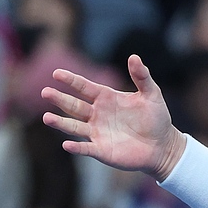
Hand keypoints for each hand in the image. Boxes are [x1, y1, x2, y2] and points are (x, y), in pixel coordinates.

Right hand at [41, 54, 181, 177]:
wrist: (162, 146)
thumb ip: (141, 76)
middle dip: (60, 99)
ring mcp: (97, 132)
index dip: (71, 80)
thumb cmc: (157, 118)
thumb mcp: (151, 94)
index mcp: (106, 98)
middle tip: (45, 92)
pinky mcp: (101, 150)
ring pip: (74, 126)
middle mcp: (97, 114)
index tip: (57, 73)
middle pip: (74, 105)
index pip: (84, 87)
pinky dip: (76, 147)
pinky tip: (66, 144)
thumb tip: (134, 56)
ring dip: (60, 122)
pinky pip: (86, 148)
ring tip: (46, 117)